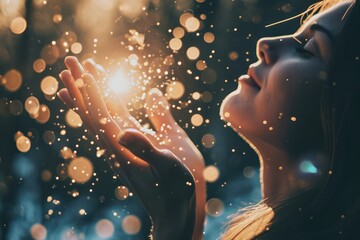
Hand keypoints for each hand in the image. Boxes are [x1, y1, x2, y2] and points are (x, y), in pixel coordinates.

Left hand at [58, 56, 204, 238]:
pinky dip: (102, 110)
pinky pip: (110, 126)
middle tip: (70, 62)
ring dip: (88, 95)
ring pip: (99, 118)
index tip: (83, 69)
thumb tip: (122, 130)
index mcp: (126, 149)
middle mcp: (117, 149)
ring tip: (79, 77)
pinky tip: (101, 105)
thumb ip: (147, 147)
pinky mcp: (129, 153)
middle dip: (82, 86)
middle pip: (93, 113)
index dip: (92, 92)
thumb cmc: (176, 189)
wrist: (173, 213)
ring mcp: (122, 150)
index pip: (102, 115)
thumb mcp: (168, 166)